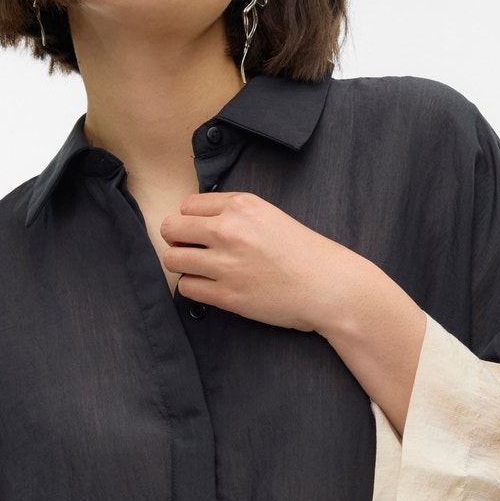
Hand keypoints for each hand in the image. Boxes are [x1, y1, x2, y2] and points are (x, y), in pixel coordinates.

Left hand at [158, 191, 361, 330]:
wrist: (329, 287)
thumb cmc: (305, 253)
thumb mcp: (270, 216)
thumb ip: (235, 214)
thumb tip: (197, 222)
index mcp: (241, 205)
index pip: (187, 205)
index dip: (191, 220)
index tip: (202, 232)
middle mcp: (229, 230)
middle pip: (170, 229)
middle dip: (177, 240)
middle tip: (193, 250)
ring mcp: (225, 264)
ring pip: (172, 259)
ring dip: (183, 264)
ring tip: (202, 270)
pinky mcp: (227, 295)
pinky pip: (187, 287)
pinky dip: (194, 287)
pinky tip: (212, 287)